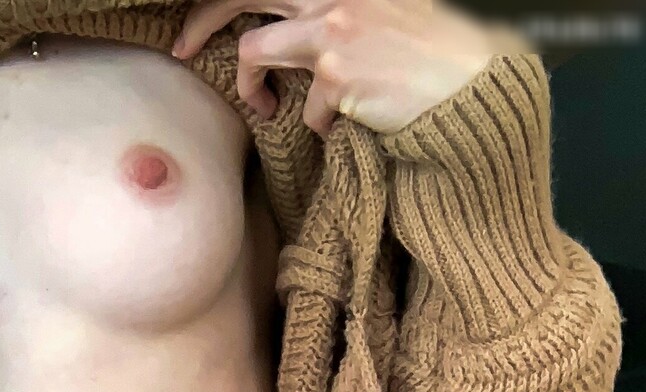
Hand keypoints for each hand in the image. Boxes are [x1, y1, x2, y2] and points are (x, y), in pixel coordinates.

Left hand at [172, 0, 496, 134]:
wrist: (464, 84)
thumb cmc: (425, 52)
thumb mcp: (377, 8)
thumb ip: (331, 9)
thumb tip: (285, 31)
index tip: (201, 17)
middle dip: (202, 22)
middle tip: (182, 48)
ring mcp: (330, 27)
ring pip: (253, 51)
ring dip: (249, 85)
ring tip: (262, 108)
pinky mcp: (335, 72)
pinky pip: (301, 107)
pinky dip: (316, 125)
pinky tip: (340, 126)